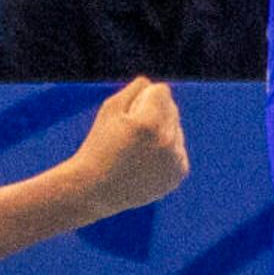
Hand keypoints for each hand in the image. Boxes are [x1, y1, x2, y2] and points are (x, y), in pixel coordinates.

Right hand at [66, 75, 188, 214]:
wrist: (95, 190)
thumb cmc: (99, 146)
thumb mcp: (109, 109)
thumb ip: (135, 89)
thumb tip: (154, 85)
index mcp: (149, 124)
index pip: (162, 91)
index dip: (142, 98)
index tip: (127, 115)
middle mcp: (167, 143)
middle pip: (171, 108)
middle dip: (153, 114)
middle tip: (129, 135)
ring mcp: (174, 161)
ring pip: (176, 129)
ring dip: (161, 133)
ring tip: (136, 150)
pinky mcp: (177, 175)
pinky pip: (178, 150)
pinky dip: (165, 153)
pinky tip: (145, 162)